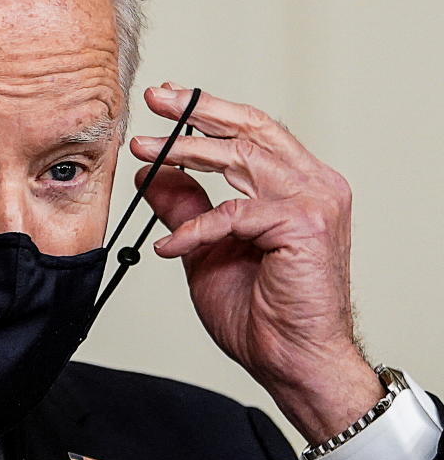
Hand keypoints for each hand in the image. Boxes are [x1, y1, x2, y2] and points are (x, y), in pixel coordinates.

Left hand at [130, 82, 382, 443]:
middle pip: (251, 129)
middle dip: (196, 110)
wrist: (291, 359)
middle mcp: (314, 184)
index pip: (252, 131)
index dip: (208, 111)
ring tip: (143, 152)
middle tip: (154, 100)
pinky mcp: (304, 224)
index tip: (166, 101)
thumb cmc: (260, 311)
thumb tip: (153, 174)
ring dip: (185, 152)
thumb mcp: (207, 247)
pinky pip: (233, 213)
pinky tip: (169, 247)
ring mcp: (315, 200)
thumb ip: (186, 207)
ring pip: (241, 157)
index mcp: (298, 185)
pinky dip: (195, 229)